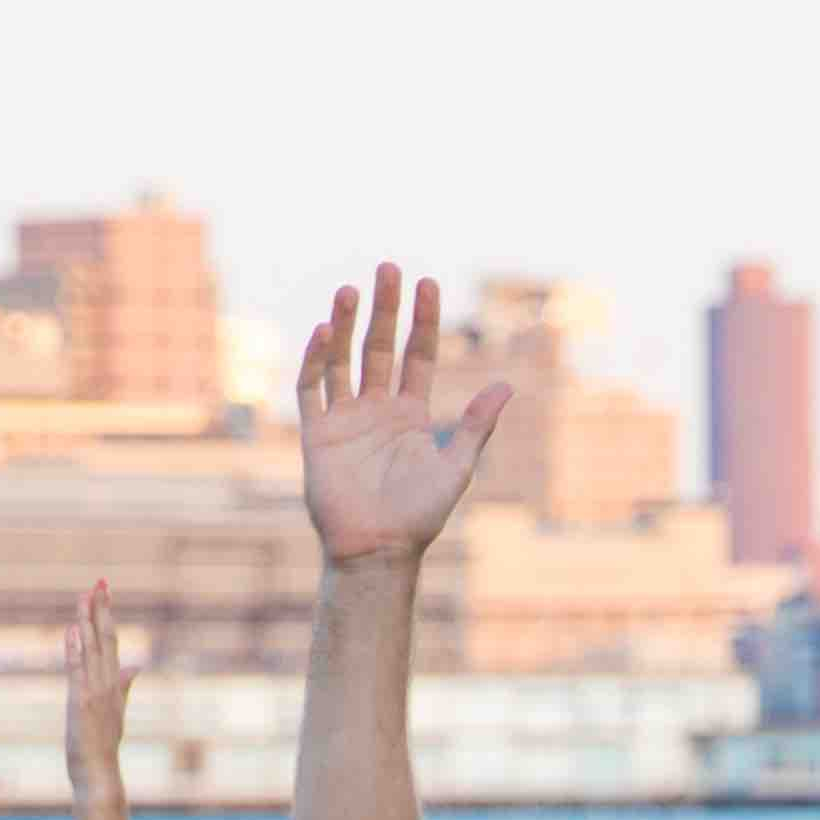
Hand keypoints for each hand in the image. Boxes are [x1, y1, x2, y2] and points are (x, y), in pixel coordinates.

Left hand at [64, 578, 131, 782]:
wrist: (100, 774)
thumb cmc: (104, 747)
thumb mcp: (117, 712)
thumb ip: (125, 686)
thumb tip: (137, 665)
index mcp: (114, 684)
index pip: (113, 641)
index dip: (108, 615)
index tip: (105, 591)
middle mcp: (107, 684)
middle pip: (106, 639)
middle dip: (102, 609)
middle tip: (100, 581)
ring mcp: (95, 693)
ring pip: (92, 649)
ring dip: (88, 621)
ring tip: (85, 595)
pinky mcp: (80, 703)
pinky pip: (77, 671)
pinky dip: (75, 650)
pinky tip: (74, 630)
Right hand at [296, 266, 507, 568]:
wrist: (377, 551)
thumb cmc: (419, 516)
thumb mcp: (456, 467)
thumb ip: (476, 425)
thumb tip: (508, 387)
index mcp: (411, 414)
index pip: (417, 355)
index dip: (423, 320)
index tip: (427, 283)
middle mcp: (376, 409)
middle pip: (379, 347)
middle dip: (384, 308)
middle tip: (387, 268)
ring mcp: (345, 419)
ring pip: (342, 360)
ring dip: (343, 325)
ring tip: (350, 290)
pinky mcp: (317, 434)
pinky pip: (311, 389)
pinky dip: (315, 360)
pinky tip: (322, 331)